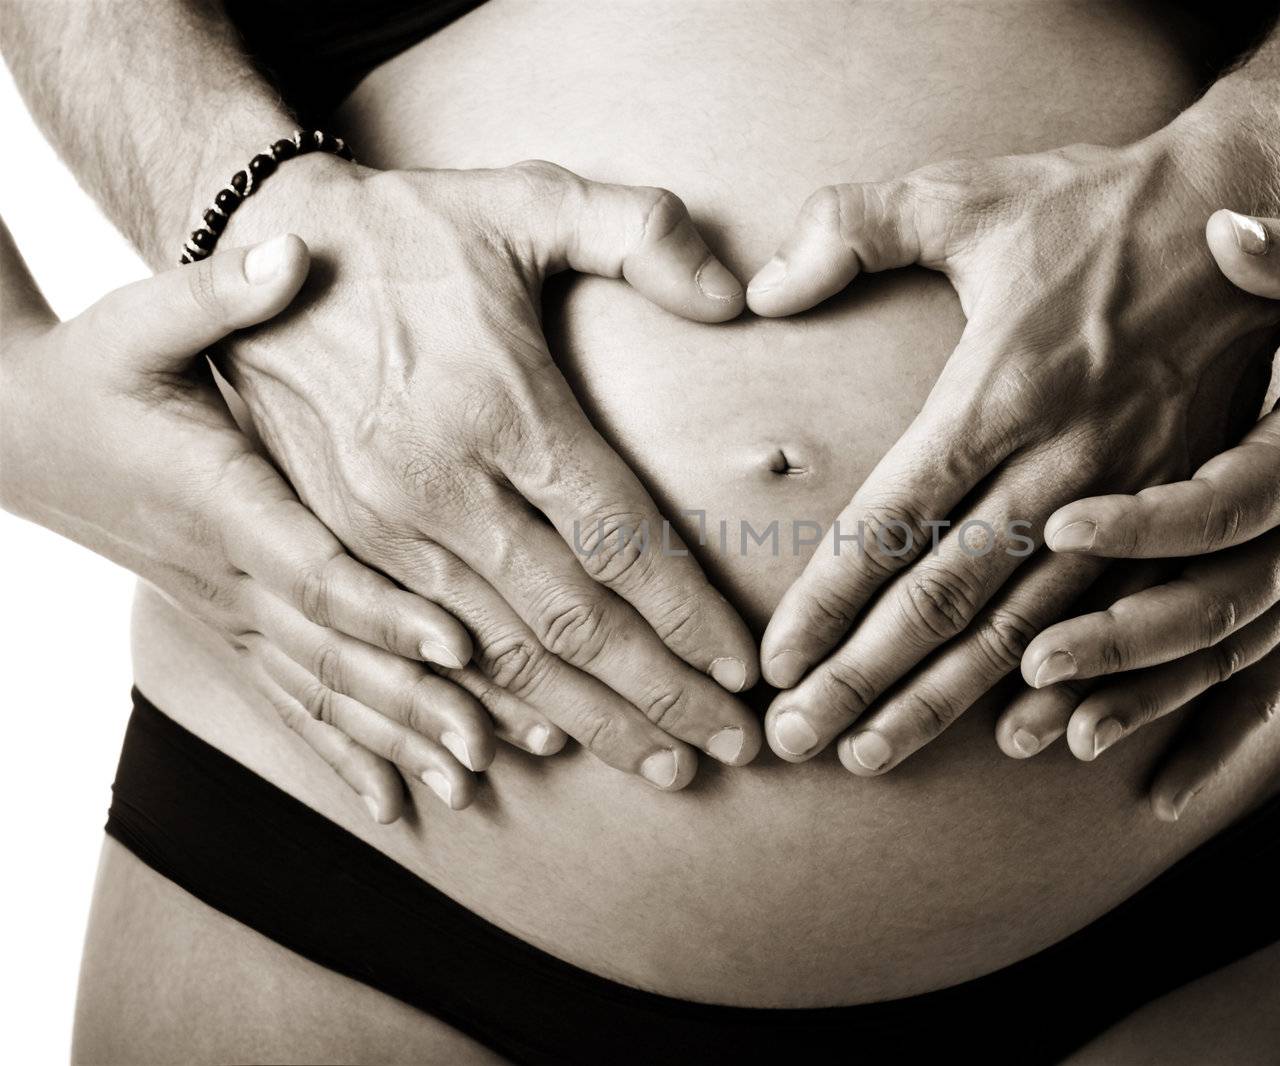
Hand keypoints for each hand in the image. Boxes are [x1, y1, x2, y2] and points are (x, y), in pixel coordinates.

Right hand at [0, 229, 494, 822]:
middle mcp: (229, 572)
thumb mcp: (141, 319)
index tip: (460, 640)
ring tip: (469, 781)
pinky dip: (343, 753)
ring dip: (394, 738)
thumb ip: (219, 293)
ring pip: (318, 690)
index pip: (315, 569)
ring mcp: (228, 609)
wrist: (17, 433)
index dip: (387, 611)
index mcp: (222, 500)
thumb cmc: (94, 369)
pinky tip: (392, 807)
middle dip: (414, 701)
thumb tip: (295, 249)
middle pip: (331, 651)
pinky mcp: (229, 624)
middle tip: (497, 741)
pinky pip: (290, 702)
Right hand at [212, 157, 763, 789]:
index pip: (620, 541)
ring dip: (582, 718)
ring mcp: (375, 528)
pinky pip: (409, 655)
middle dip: (658, 694)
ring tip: (657, 761)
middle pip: (569, 621)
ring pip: (494, 657)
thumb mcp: (530, 199)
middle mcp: (439, 485)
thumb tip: (738, 295)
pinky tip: (526, 747)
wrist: (262, 243)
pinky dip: (472, 710)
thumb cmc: (414, 230)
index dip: (688, 617)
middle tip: (730, 747)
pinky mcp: (329, 548)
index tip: (744, 673)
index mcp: (502, 407)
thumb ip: (642, 232)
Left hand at [744, 137, 1279, 772]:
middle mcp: (1060, 460)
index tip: (776, 665)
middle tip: (797, 742)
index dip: (827, 602)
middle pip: (944, 596)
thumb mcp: (963, 193)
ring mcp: (1128, 495)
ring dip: (945, 699)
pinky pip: (1119, 619)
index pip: (891, 523)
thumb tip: (759, 291)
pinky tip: (1019, 737)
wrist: (1245, 210)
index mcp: (997, 391)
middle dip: (865, 677)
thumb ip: (850, 228)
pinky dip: (1070, 685)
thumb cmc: (1094, 204)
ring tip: (875, 754)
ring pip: (1024, 627)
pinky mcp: (1181, 509)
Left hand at [1003, 210, 1279, 817]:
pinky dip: (1209, 744)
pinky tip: (1154, 798)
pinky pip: (1256, 693)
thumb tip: (1222, 225)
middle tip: (1028, 661)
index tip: (1059, 523)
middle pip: (1208, 605)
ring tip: (1048, 735)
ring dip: (1137, 703)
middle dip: (1117, 639)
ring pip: (1219, 663)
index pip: (1219, 500)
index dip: (1144, 519)